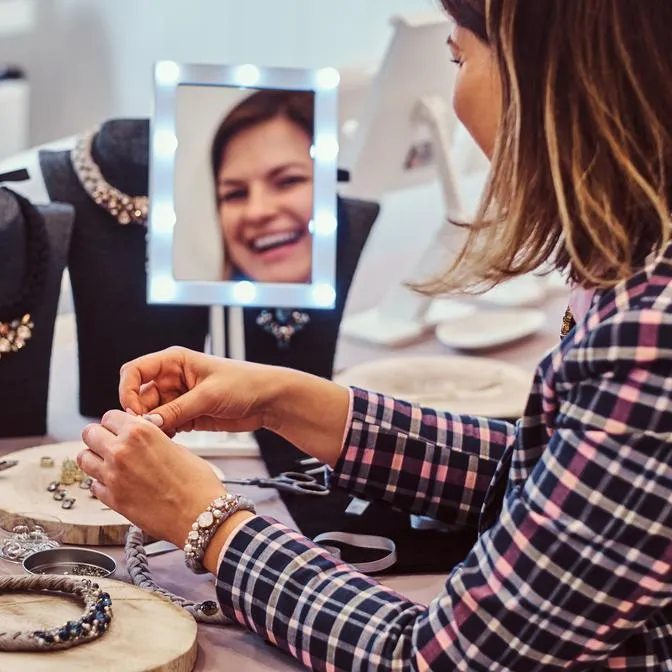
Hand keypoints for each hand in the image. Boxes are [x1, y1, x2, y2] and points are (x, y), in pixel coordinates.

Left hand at [78, 410, 227, 546]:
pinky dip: (102, 483)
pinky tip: (119, 484)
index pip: (109, 416)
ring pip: (84, 458)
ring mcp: (112, 476)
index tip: (120, 428)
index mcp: (140, 432)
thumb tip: (139, 437)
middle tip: (111, 443)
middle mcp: (121, 451)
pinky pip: (93, 485)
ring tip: (110, 463)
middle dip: (99, 436)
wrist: (200, 515)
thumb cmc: (197, 483)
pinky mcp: (111, 500)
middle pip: (89, 433)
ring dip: (95, 458)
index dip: (116, 423)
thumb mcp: (177, 447)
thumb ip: (151, 438)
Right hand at [119, 345, 351, 467]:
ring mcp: (179, 398)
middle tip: (147, 433)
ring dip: (152, 428)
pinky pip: (165, 426)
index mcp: (174, 361)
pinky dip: (164, 435)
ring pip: (150, 415)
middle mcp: (173, 379)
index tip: (133, 411)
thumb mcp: (208, 395)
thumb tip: (147, 424)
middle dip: (140, 415)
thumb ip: (176, 410)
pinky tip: (171, 442)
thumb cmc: (245, 383)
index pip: (135, 371)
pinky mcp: (187, 416)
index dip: (128, 391)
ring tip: (161, 439)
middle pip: (139, 397)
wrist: (270, 400)